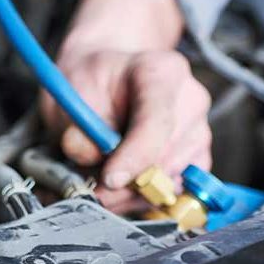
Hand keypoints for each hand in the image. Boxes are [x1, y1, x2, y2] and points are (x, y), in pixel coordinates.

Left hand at [41, 0, 211, 212]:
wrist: (103, 67)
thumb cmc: (84, 75)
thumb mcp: (67, 92)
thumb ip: (74, 123)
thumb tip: (85, 157)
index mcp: (160, 73)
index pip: (156, 121)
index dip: (132, 157)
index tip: (106, 176)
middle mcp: (189, 98)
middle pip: (168, 158)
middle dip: (125, 182)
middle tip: (87, 186)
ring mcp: (196, 127)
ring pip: (175, 179)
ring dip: (134, 193)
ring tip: (99, 181)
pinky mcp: (194, 151)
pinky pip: (180, 187)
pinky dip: (149, 196)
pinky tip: (123, 185)